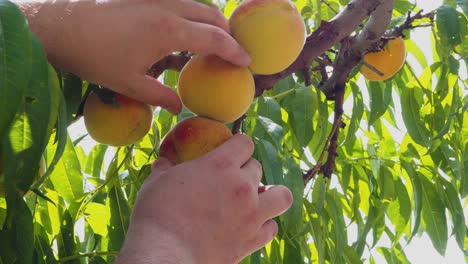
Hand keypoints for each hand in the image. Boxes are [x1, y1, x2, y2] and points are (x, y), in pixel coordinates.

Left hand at [21, 0, 250, 113]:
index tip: (246, 62)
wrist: (59, 24)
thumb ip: (159, 96)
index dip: (234, 50)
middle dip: (227, 32)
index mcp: (169, 30)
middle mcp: (167, 7)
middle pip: (211, 14)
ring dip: (208, 21)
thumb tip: (179, 107)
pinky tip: (181, 31)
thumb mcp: (128, 83)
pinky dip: (189, 14)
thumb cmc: (93, 57)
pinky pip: (177, 1)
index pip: (214, 38)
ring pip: (195, 4)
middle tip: (231, 51)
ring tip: (209, 42)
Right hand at [116, 134, 292, 263]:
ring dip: (271, 194)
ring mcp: (251, 214)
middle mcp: (242, 186)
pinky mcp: (251, 240)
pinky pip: (272, 228)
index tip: (231, 151)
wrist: (166, 254)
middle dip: (245, 170)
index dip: (238, 145)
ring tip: (258, 199)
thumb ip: (165, 168)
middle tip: (231, 180)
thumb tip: (163, 161)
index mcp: (220, 164)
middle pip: (257, 167)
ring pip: (281, 196)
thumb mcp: (156, 182)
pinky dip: (265, 225)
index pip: (245, 142)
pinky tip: (252, 225)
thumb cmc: (157, 214)